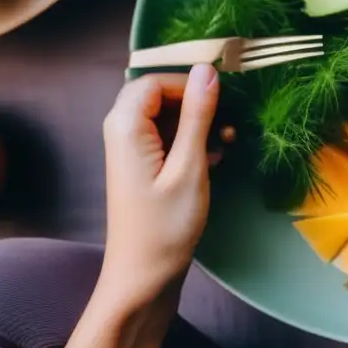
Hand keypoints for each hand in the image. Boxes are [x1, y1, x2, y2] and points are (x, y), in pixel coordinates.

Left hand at [57, 64, 219, 347]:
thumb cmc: (166, 226)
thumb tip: (208, 70)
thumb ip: (197, 115)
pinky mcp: (142, 164)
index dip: (190, 84)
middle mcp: (121, 129)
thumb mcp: (190, 167)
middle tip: (226, 123)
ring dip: (198, 123)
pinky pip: (167, 135)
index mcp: (125, 125)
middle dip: (196, 103)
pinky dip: (192, 140)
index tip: (224, 103)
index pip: (156, 79)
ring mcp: (130, 148)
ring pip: (166, 114)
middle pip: (160, 93)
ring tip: (227, 143)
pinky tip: (215, 158)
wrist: (143, 278)